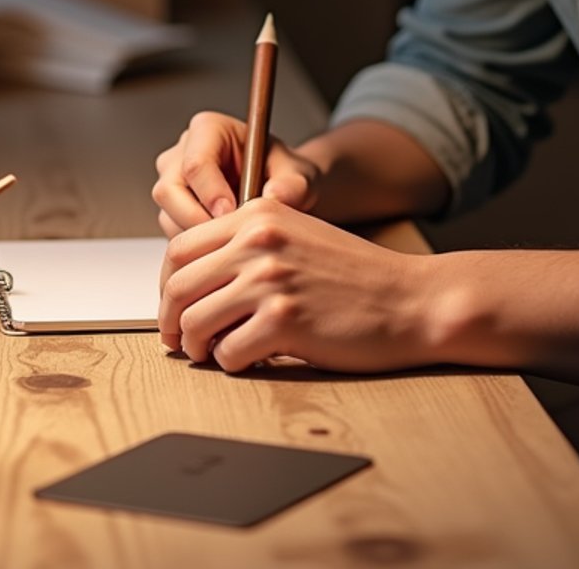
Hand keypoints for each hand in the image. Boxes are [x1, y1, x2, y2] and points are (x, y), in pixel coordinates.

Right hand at [152, 111, 320, 236]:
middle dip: (198, 220)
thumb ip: (293, 185)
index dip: (211, 194)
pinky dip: (196, 247)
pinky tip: (225, 247)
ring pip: (168, 215)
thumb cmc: (285, 176)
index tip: (232, 215)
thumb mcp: (299, 176)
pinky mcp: (172, 210)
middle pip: (169, 190)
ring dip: (198, 237)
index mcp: (209, 129)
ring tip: (233, 242)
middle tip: (229, 239)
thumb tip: (276, 196)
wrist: (281, 193)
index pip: (196, 163)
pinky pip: (173, 234)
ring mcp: (173, 181)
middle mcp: (182, 152)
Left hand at [158, 197, 437, 372]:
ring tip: (214, 353)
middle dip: (172, 320)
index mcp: (258, 213)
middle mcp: (259, 239)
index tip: (172, 308)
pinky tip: (252, 360)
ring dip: (199, 347)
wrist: (410, 299)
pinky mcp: (284, 321)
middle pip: (179, 284)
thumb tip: (193, 284)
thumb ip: (247, 247)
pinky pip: (228, 353)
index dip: (168, 285)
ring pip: (195, 321)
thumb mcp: (296, 236)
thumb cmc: (356, 276)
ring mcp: (270, 279)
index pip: (181, 246)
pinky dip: (233, 364)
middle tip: (179, 342)